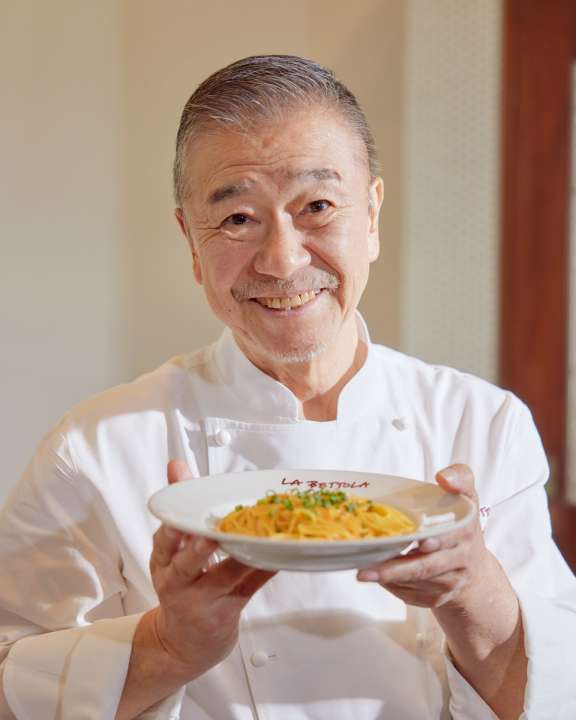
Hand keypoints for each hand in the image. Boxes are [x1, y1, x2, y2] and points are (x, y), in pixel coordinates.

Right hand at [149, 460, 274, 672]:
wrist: (184, 644)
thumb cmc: (182, 585)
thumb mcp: (173, 550)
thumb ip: (179, 506)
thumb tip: (177, 464)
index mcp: (163, 561)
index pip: (164, 543)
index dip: (172, 531)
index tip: (180, 521)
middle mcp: (178, 582)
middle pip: (185, 565)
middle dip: (196, 551)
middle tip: (208, 538)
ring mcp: (202, 600)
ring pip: (221, 577)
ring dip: (238, 558)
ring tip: (253, 541)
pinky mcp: (226, 611)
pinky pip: (248, 588)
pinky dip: (264, 571)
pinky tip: (279, 557)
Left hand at [357, 464, 491, 608]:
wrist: (475, 573)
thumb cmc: (461, 525)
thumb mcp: (467, 498)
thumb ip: (460, 479)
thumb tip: (443, 477)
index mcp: (465, 532)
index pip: (449, 537)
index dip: (433, 541)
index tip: (419, 541)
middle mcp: (460, 561)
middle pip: (426, 568)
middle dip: (396, 570)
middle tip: (365, 571)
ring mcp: (449, 584)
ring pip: (415, 583)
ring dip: (389, 579)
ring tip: (363, 571)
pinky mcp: (437, 599)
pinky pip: (411, 595)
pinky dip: (393, 587)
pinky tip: (378, 577)